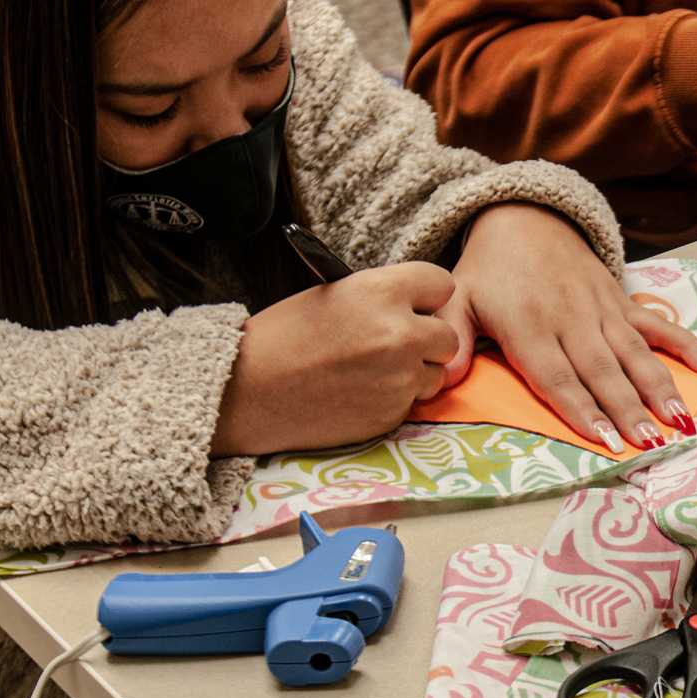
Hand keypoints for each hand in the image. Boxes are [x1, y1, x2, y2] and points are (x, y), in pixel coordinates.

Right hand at [210, 263, 459, 455]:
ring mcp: (398, 377)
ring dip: (415, 373)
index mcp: (381, 292)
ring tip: (371, 370)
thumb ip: (381, 297)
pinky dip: (393, 399)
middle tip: (396, 343)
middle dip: (427, 340)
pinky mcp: (391, 413)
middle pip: (447, 335)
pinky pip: (412, 402)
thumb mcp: (334, 294)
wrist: (249, 390)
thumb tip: (417, 306)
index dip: (426, 296)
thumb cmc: (283, 337)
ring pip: (436, 373)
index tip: (413, 305)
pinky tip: (359, 393)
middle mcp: (398, 334)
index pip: (441, 284)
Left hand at [442, 204, 696, 452]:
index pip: (557, 376)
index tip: (604, 440)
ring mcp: (601, 308)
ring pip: (634, 354)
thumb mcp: (458, 298)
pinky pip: (657, 324)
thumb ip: (452, 337)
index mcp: (528, 325)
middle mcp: (570, 319)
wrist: (523, 217)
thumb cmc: (488, 271)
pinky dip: (684, 343)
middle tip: (650, 444)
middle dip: (627, 410)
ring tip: (679, 421)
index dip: (581, 409)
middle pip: (602, 372)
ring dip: (658, 388)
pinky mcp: (620, 298)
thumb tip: (442, 377)